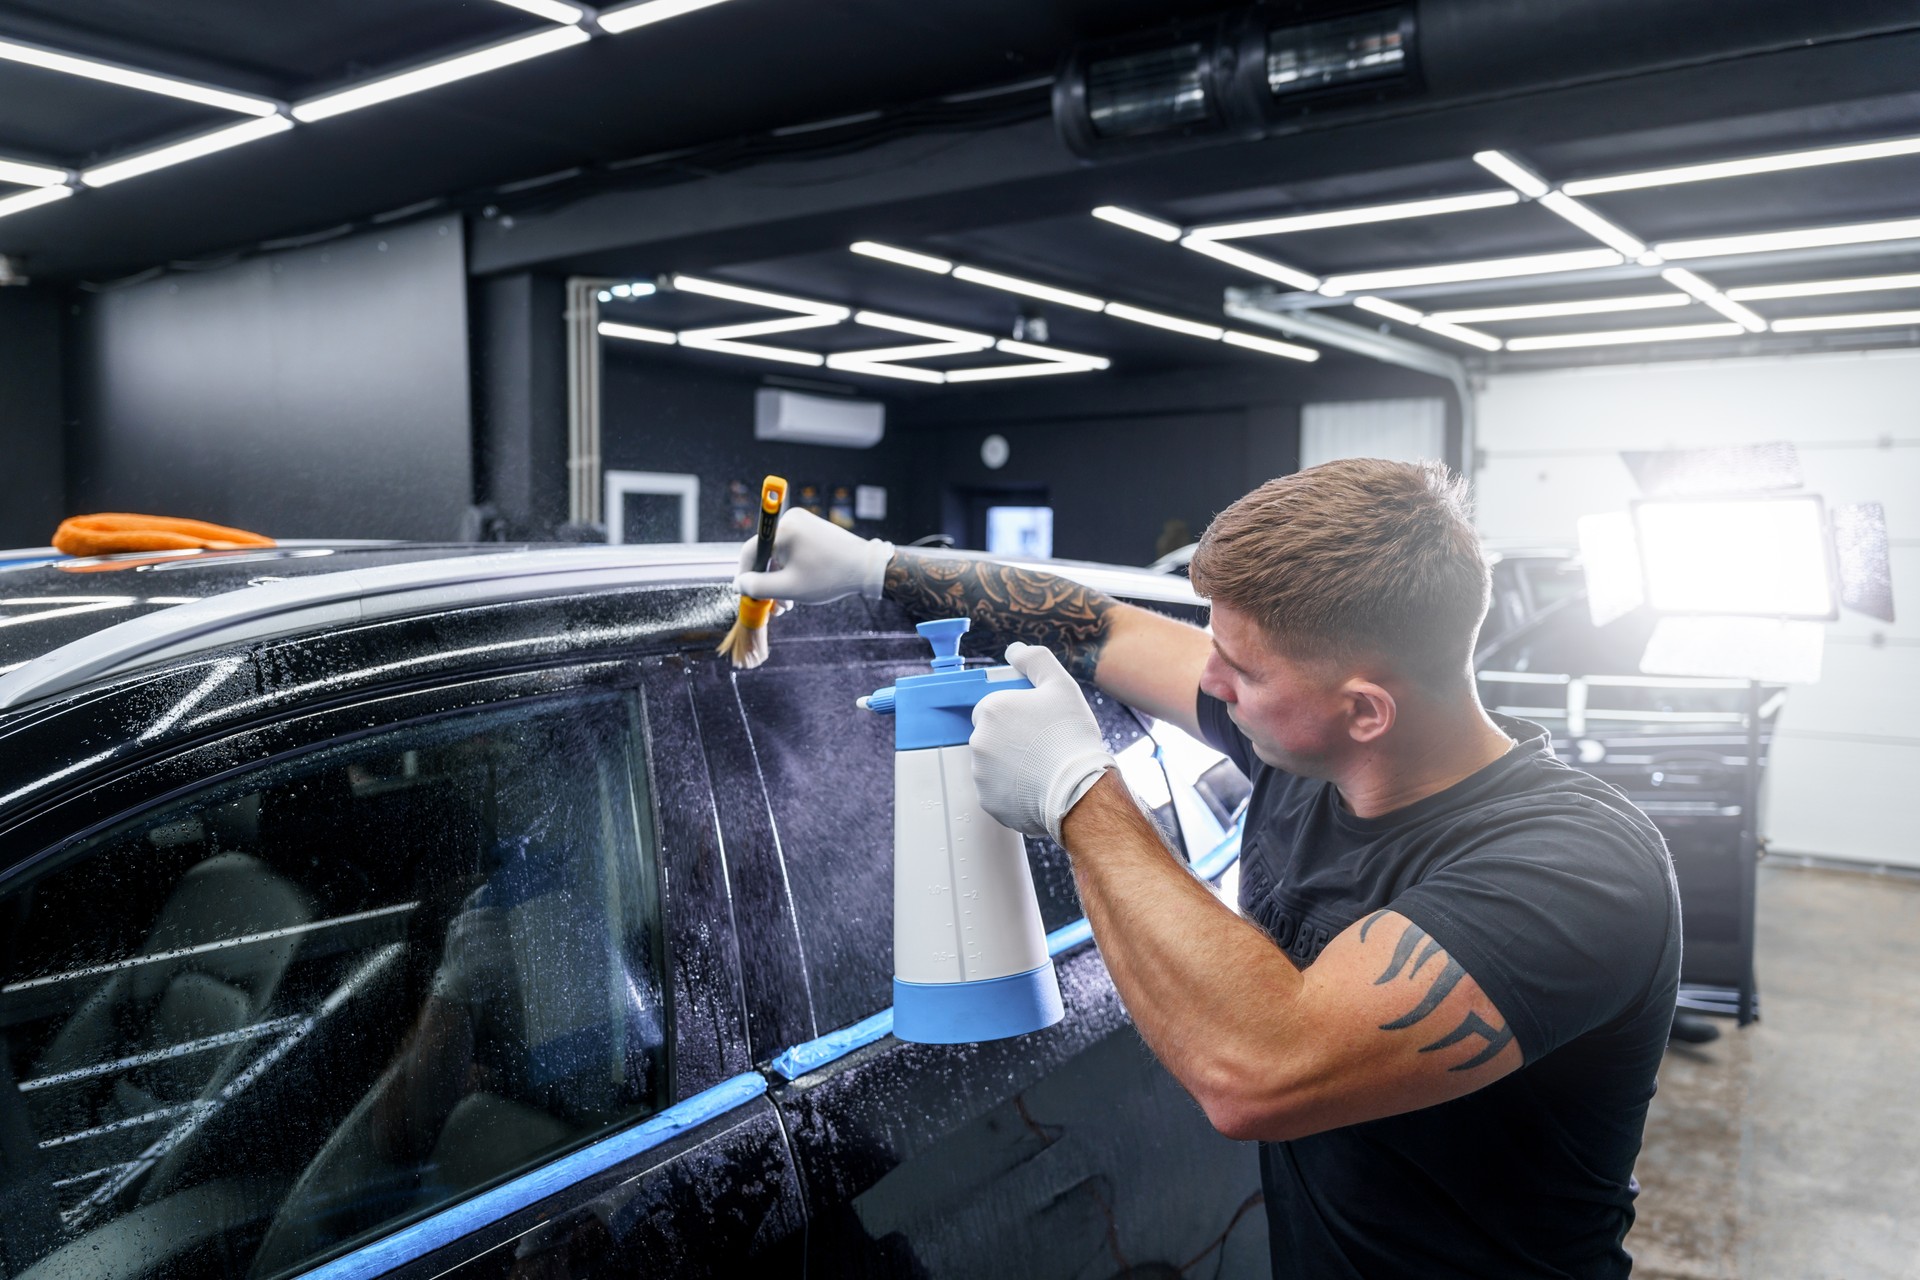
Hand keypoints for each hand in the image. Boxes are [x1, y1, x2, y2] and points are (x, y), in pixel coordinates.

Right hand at [734, 507, 893, 604]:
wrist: (867, 567)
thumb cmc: (829, 577)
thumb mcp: (789, 588)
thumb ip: (758, 587)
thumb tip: (738, 584)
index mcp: (783, 529)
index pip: (751, 551)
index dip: (745, 575)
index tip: (746, 594)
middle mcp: (791, 520)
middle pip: (766, 554)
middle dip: (768, 582)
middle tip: (775, 607)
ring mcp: (803, 523)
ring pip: (780, 554)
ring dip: (780, 579)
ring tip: (789, 604)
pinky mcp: (813, 529)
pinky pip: (792, 550)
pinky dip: (792, 569)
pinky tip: (798, 588)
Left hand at [970, 643, 1114, 843]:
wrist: (1079, 789)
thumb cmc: (1071, 735)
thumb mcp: (1061, 685)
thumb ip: (1035, 660)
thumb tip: (1014, 650)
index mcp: (991, 709)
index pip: (991, 709)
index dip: (1014, 715)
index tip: (1035, 724)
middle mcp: (978, 741)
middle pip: (991, 737)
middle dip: (1010, 740)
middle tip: (1041, 747)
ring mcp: (981, 774)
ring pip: (992, 765)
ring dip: (1010, 766)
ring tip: (1041, 769)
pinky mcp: (988, 801)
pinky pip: (997, 792)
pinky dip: (1012, 791)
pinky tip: (1036, 787)